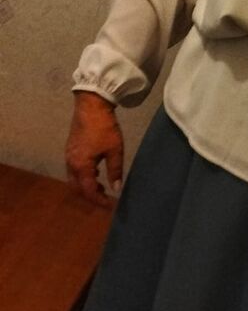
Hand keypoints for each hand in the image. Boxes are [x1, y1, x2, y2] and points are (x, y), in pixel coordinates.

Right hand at [65, 92, 123, 208]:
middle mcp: (71, 163)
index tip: (111, 205)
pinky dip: (83, 175)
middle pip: (77, 188)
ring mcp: (69, 155)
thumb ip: (115, 171)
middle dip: (90, 195)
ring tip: (102, 185)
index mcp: (81, 166)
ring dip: (86, 185)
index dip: (100, 201)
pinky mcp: (70, 148)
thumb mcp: (115, 150)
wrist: (91, 106)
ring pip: (74, 179)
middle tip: (105, 197)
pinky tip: (96, 170)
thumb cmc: (104, 128)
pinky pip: (74, 169)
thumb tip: (117, 189)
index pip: (88, 191)